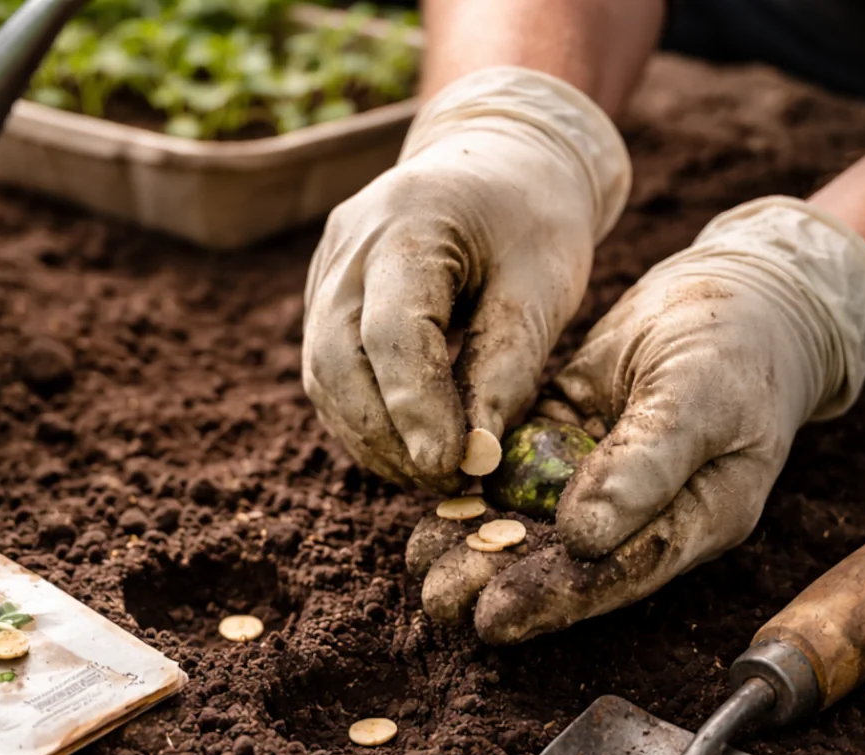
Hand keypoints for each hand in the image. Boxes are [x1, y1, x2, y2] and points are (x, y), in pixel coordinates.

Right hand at [302, 66, 629, 491]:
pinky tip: (406, 450)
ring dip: (369, 440)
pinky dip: (363, 422)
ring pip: (322, 377)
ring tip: (428, 477)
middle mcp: (347, 245)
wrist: (496, 160)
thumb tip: (475, 459)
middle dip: (385, 436)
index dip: (415, 408)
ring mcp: (325, 272)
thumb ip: (508, 369)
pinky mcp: (323, 300)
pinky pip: (327, 375)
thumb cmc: (532, 219)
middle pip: (335, 361)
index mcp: (407, 220)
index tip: (451, 466)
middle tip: (440, 484)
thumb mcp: (542, 285)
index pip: (390, 332)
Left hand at [409, 197, 864, 642]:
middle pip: (563, 561)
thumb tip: (582, 538)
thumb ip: (645, 463)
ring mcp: (600, 482)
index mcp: (693, 520)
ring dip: (475, 543)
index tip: (493, 617)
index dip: (554, 599)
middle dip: (498, 580)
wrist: (741, 291)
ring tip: (420, 561)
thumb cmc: (738, 340)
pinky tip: (433, 507)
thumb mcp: (702, 394)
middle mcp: (641, 515)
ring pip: (531, 522)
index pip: (617, 574)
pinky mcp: (566, 444)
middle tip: (438, 599)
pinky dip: (476, 492)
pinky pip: (515, 476)